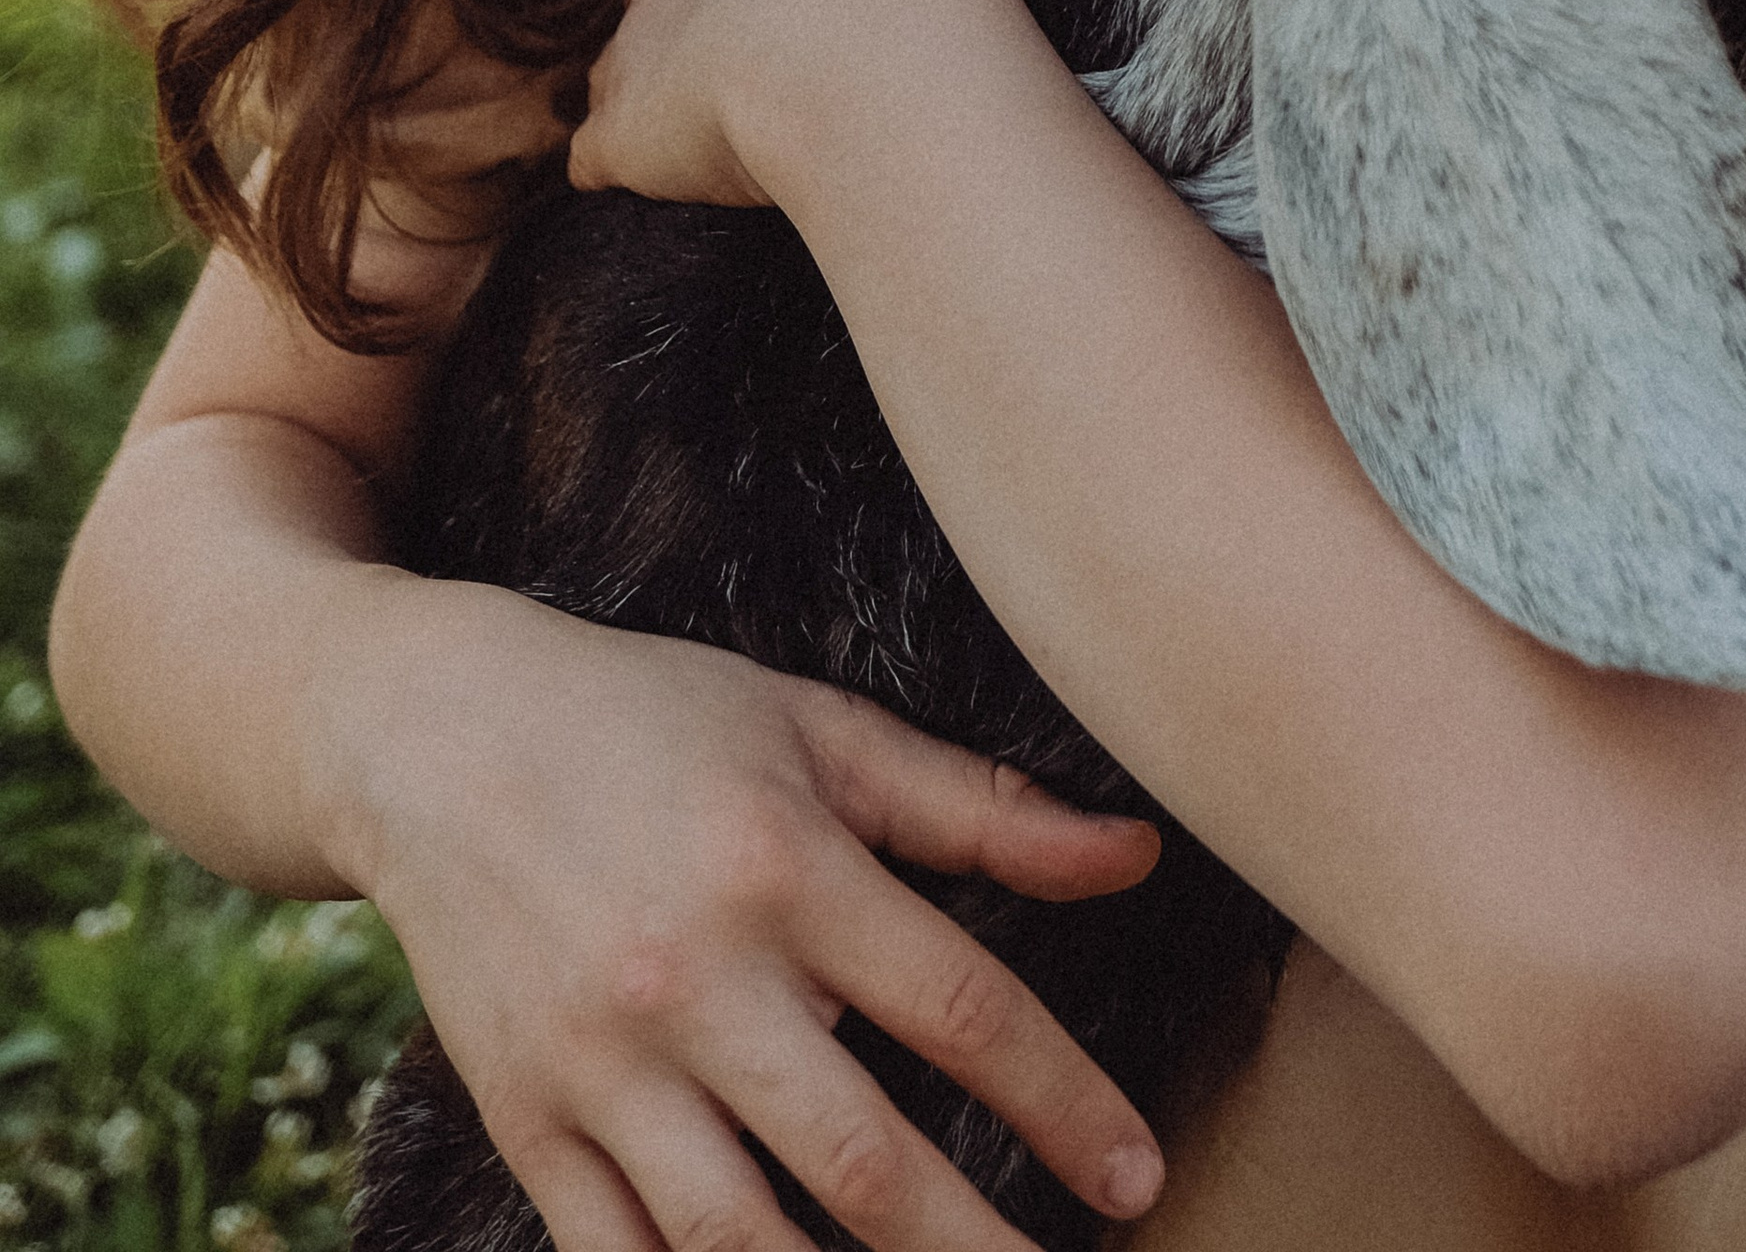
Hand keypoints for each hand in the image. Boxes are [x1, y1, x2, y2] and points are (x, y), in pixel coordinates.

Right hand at [335, 572, 1165, 1251]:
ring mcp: (601, 1065)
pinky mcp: (527, 1123)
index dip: (1066, 1101)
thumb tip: (1135, 856)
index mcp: (784, 867)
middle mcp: (695, 978)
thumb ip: (977, 807)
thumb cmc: (653, 719)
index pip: (959, 1009)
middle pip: (862, 1158)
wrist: (432, 735)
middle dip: (976, 1247)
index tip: (1140, 1170)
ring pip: (739, 1239)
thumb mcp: (818, 729)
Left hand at [571, 0, 1004, 209]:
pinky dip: (631, 171)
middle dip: (724, 31)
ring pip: (634, 62)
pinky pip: (603, 151)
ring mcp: (642, 32)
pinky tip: (670, 195)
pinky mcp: (622, 123)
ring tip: (726, 148)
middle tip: (790, 85)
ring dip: (670, 100)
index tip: (839, 16)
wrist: (865, 32)